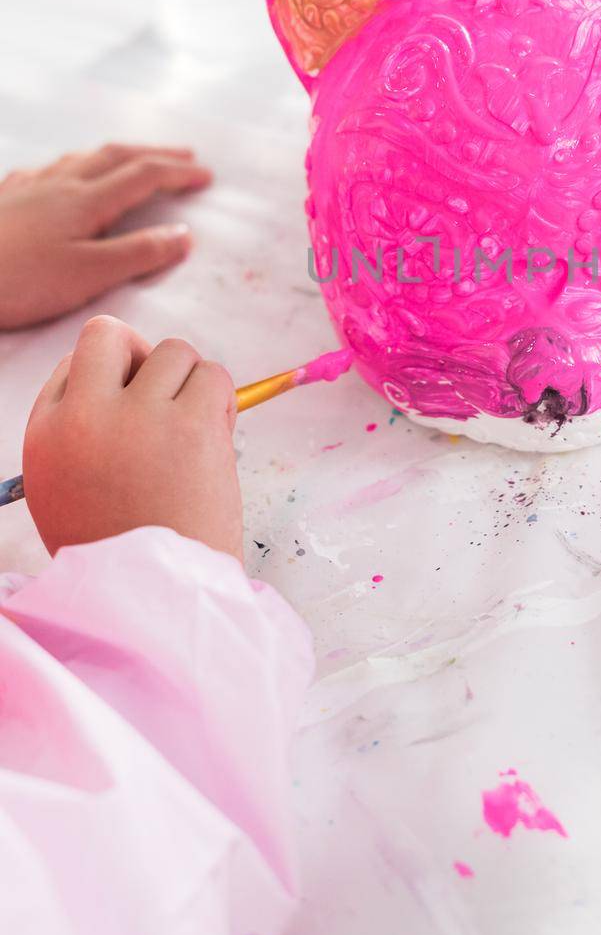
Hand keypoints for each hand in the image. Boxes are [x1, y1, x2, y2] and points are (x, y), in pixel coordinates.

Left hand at [0, 144, 211, 329]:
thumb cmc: (17, 281)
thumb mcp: (88, 275)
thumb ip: (138, 254)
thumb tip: (184, 234)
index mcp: (86, 201)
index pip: (143, 176)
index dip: (178, 173)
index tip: (206, 176)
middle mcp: (59, 185)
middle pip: (115, 156)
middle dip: (154, 154)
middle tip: (184, 157)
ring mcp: (28, 189)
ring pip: (79, 158)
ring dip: (114, 155)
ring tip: (130, 158)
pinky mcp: (3, 200)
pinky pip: (45, 171)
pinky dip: (70, 166)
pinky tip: (61, 176)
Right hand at [23, 316, 241, 559]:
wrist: (154, 599)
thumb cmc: (120, 549)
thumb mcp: (66, 490)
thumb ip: (85, 431)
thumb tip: (132, 379)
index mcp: (46, 433)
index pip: (77, 363)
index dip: (112, 381)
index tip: (131, 411)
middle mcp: (84, 416)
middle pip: (111, 335)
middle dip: (143, 360)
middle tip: (164, 404)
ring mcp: (139, 416)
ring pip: (175, 352)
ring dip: (191, 385)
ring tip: (191, 435)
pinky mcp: (191, 425)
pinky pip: (214, 376)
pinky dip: (221, 400)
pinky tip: (214, 439)